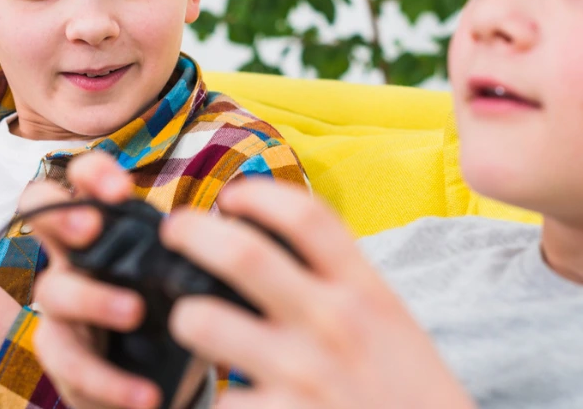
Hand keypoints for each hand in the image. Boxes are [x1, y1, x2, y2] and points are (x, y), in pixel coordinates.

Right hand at [24, 153, 209, 408]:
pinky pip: (70, 366)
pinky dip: (109, 381)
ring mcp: (64, 307)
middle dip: (60, 214)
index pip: (83, 180)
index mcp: (109, 228)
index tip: (122, 188)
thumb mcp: (194, 275)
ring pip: (52, 290)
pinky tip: (144, 395)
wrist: (163, 380)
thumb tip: (267, 228)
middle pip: (40, 215)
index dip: (92, 174)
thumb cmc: (177, 310)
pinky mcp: (65, 359)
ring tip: (135, 312)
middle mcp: (76, 257)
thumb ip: (216, 250)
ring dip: (92, 297)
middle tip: (92, 228)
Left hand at [161, 180, 476, 408]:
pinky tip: (212, 392)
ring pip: (206, 321)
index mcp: (367, 293)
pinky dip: (207, 394)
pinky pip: (218, 399)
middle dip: (193, 232)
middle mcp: (334, 324)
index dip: (258, 194)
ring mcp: (303, 375)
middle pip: (243, 253)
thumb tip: (278, 246)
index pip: (307, 217)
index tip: (232, 196)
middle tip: (175, 231)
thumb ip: (342, 286)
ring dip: (187, 316)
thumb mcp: (392, 326)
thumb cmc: (407, 394)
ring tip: (189, 319)